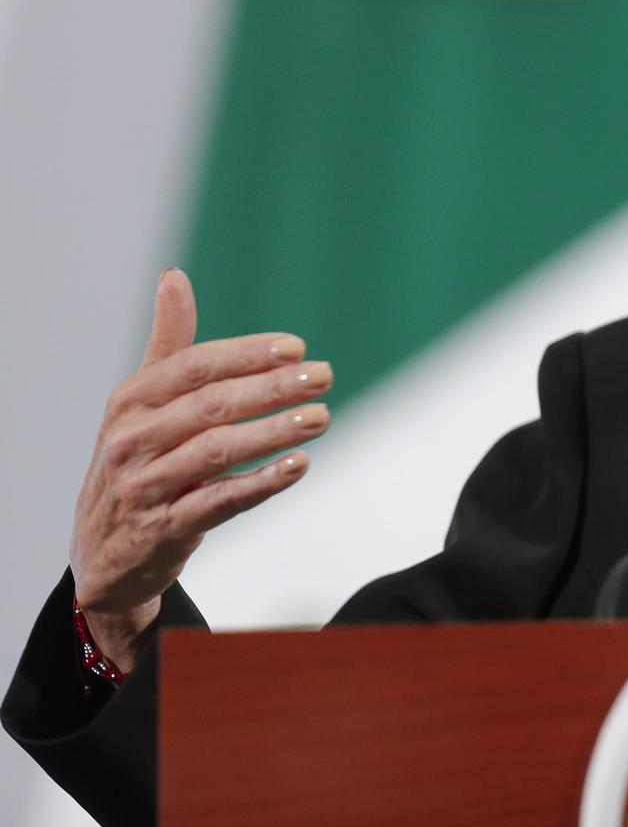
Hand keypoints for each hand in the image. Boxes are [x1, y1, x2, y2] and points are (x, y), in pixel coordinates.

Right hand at [68, 268, 330, 670]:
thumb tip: (174, 275)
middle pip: (211, 406)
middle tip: (323, 377)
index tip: (297, 347)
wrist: (105, 551)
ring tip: (321, 417)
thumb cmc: (138, 460)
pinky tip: (299, 466)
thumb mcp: (142, 401)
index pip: (194, 367)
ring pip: (217, 452)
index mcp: (131, 400)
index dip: (246, 355)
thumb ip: (168, 343)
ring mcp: (145, 486)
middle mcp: (132, 439)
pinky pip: (218, 502)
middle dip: (271, 389)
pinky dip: (260, 483)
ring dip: (273, 432)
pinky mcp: (163, 529)